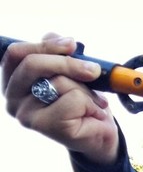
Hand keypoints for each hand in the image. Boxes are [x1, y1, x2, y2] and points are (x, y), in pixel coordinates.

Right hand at [1, 33, 118, 163]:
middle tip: (94, 70)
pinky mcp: (46, 126)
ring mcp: (26, 115)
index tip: (71, 44)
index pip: (16, 54)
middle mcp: (13, 98)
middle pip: (33, 64)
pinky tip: (93, 113)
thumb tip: (58, 39)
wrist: (101, 133)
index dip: (45, 45)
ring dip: (85, 88)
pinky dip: (91, 103)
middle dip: (68, 63)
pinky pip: (73, 99)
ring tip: (93, 100)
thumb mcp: (71, 72)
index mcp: (14, 80)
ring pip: (58, 82)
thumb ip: (59, 54)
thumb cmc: (83, 101)